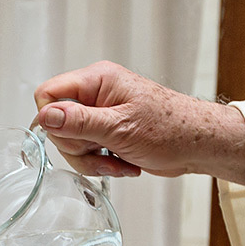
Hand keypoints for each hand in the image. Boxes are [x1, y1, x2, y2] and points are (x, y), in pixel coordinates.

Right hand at [34, 60, 244, 184]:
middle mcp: (95, 96)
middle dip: (77, 147)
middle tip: (102, 149)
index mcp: (97, 81)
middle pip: (57, 125)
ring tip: (117, 161)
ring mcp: (99, 117)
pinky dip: (100, 165)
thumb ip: (79, 122)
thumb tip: (46, 117)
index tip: (72, 135)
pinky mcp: (105, 135)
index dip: (52, 119)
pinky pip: (85, 154)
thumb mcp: (120, 127)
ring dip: (91, 161)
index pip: (48, 94)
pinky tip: (122, 163)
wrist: (197, 145)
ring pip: (70, 144)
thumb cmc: (171, 128)